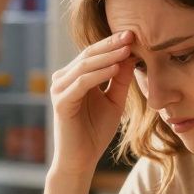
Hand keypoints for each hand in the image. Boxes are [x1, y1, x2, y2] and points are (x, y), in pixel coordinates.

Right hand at [49, 30, 136, 174]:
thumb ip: (121, 79)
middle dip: (111, 45)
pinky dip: (99, 74)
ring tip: (127, 49)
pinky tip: (115, 69)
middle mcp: (64, 79)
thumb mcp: (114, 101)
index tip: (134, 34)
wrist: (81, 159)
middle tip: (131, 34)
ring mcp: (60, 89)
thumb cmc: (96, 131)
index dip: (113, 43)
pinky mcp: (61, 101)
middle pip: (89, 55)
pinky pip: (82, 82)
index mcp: (75, 77)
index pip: (94, 53)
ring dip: (107, 56)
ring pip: (85, 66)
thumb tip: (132, 55)